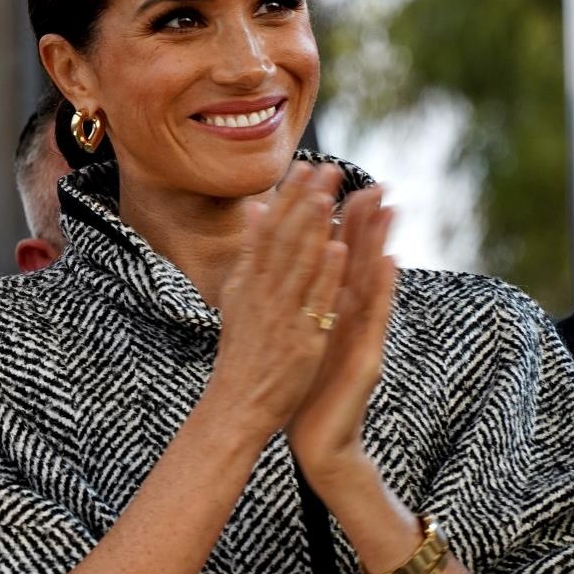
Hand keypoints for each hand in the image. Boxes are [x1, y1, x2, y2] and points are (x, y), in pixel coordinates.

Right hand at [208, 162, 349, 439]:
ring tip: (329, 195)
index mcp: (247, 283)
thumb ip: (250, 255)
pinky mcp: (299, 339)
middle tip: (325, 168)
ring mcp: (279, 316)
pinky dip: (324, 274)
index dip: (287, 198)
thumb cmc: (243, 354)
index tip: (305, 167)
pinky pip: (313, 302)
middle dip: (303, 202)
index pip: (267, 231)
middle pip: (282, 240)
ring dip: (313, 228)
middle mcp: (260, 294)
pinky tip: (337, 249)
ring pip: (297, 265)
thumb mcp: (238, 298)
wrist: (236, 406)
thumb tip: (255, 210)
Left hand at [285, 184, 397, 491]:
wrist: (318, 438)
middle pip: (358, 262)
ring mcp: (362, 335)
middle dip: (365, 223)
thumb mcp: (300, 335)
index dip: (337, 222)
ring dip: (381, 244)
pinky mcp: (367, 357)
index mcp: (330, 310)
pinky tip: (389, 262)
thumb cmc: (307, 385)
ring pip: (371, 282)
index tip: (336, 183)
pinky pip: (374, 318)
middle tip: (374, 182)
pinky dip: (381, 289)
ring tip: (390, 208)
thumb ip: (298, 301)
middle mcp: (350, 318)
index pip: (335, 259)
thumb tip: (285, 271)